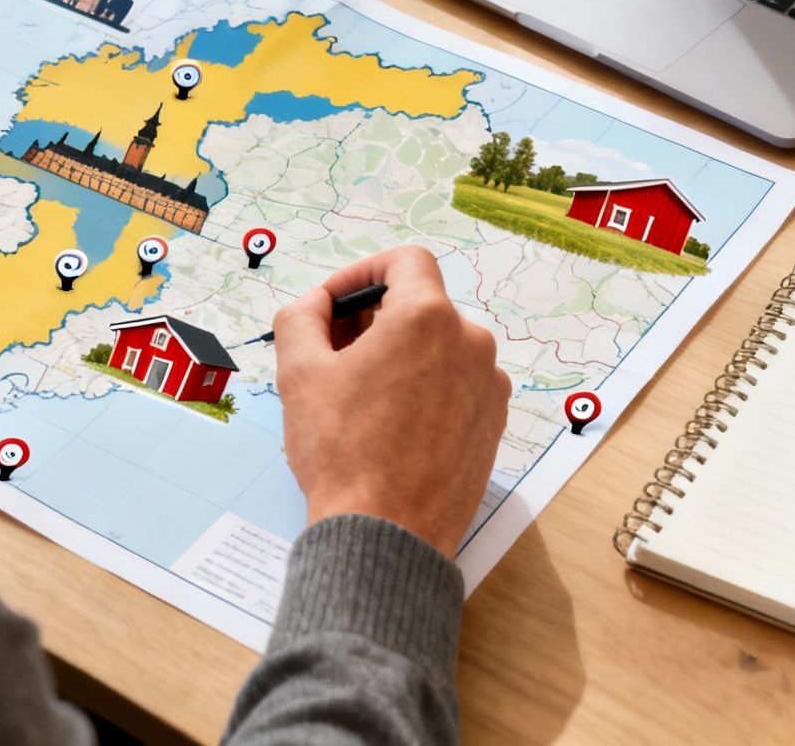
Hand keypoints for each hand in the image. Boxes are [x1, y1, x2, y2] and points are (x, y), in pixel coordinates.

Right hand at [274, 246, 509, 555]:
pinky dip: (425, 388)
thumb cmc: (343, 452)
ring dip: (400, 356)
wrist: (387, 534)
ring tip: (358, 395)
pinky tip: (390, 422)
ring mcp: (489, 385)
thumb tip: (314, 305)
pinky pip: (456, 385)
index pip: (405, 261)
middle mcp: (470, 342)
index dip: (363, 272)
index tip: (336, 303)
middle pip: (420, 306)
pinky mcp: (494, 423)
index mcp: (427, 318)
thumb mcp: (300, 373)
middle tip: (331, 353)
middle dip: (373, 320)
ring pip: (439, 347)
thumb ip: (301, 317)